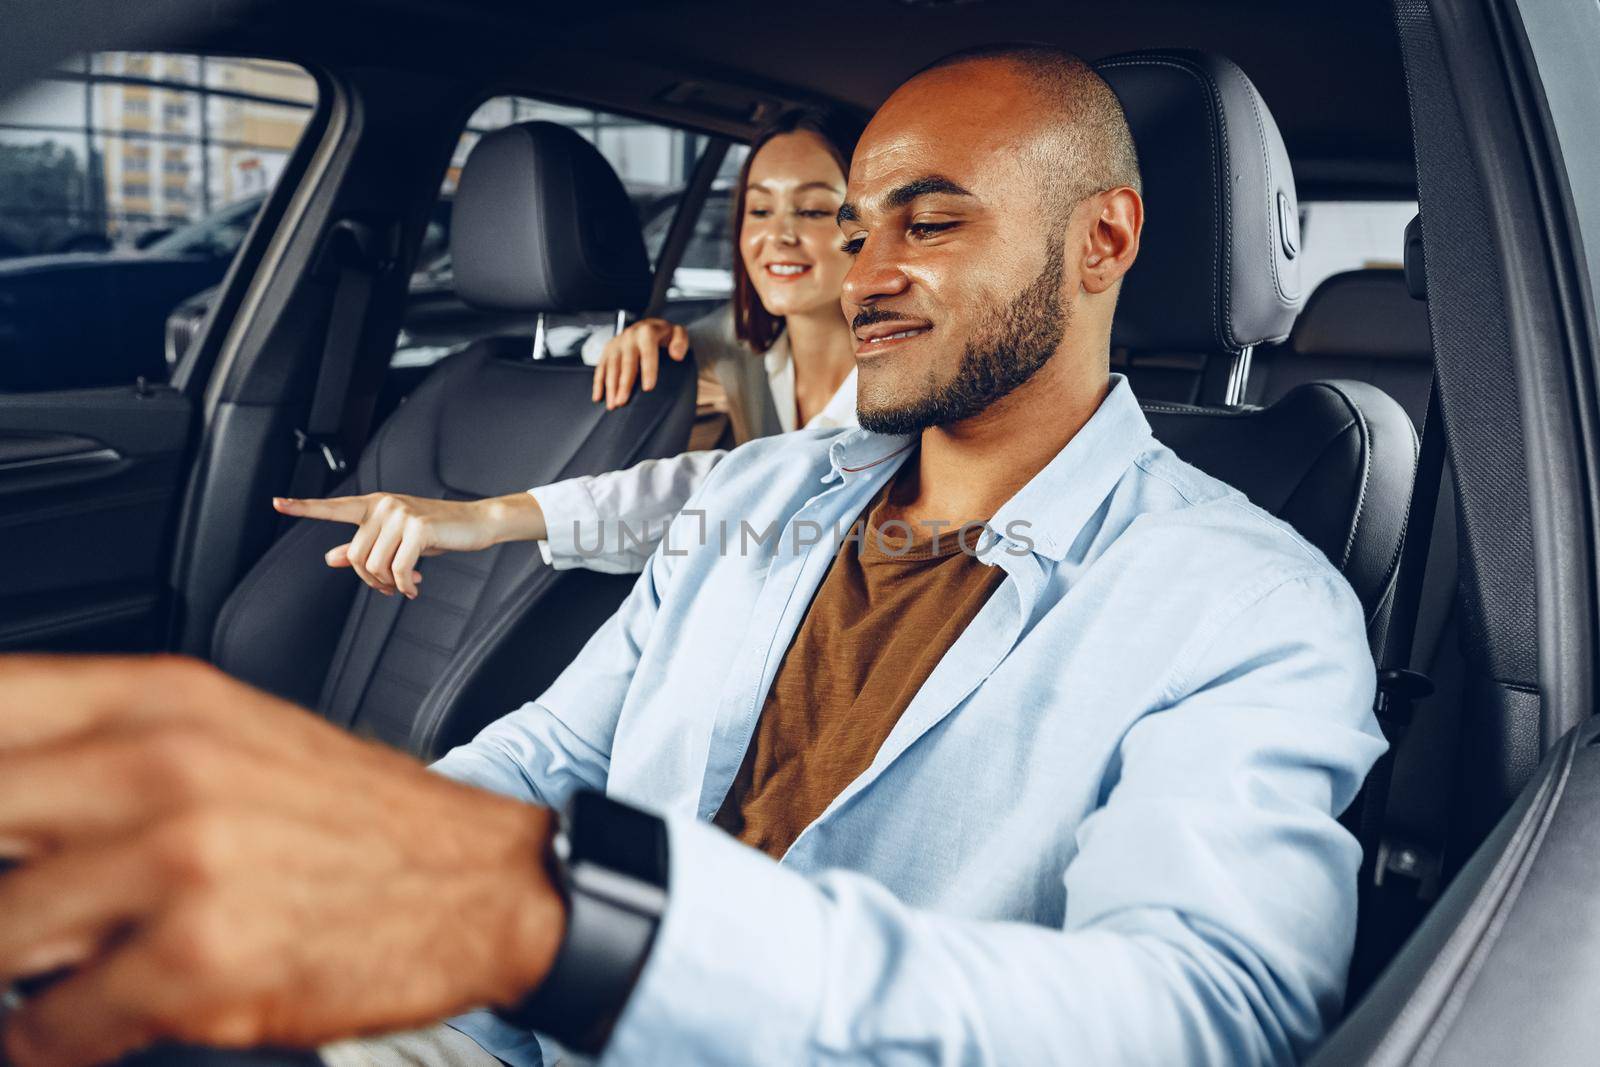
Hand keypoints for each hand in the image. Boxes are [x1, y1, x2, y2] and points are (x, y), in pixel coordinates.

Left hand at [0, 655, 564, 1066]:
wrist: (482, 882)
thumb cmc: (356, 819)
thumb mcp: (228, 738)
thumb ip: (104, 751)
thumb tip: (10, 797)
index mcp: (164, 698)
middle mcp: (165, 764)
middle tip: (12, 919)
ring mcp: (182, 861)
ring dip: (8, 970)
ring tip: (46, 970)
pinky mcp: (200, 963)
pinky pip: (47, 1029)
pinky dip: (48, 1041)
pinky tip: (84, 1021)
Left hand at [272, 492, 546, 598]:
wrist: (475, 522)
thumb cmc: (435, 531)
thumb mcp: (396, 539)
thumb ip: (363, 547)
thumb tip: (330, 558)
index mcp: (374, 506)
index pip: (333, 507)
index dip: (304, 507)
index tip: (277, 503)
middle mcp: (383, 506)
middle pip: (356, 556)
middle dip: (371, 580)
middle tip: (391, 587)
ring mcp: (400, 515)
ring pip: (375, 566)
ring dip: (390, 584)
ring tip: (406, 584)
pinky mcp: (418, 529)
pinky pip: (398, 569)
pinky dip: (406, 585)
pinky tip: (416, 586)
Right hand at [592, 317, 688, 409]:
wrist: (647, 326)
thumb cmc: (664, 335)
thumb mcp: (677, 333)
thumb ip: (680, 341)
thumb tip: (677, 355)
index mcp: (647, 332)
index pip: (647, 351)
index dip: (648, 369)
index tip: (648, 388)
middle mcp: (629, 336)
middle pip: (626, 362)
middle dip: (624, 384)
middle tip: (623, 402)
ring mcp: (616, 343)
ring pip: (611, 367)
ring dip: (610, 387)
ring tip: (613, 405)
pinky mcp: (607, 350)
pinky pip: (601, 367)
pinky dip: (598, 383)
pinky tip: (598, 397)